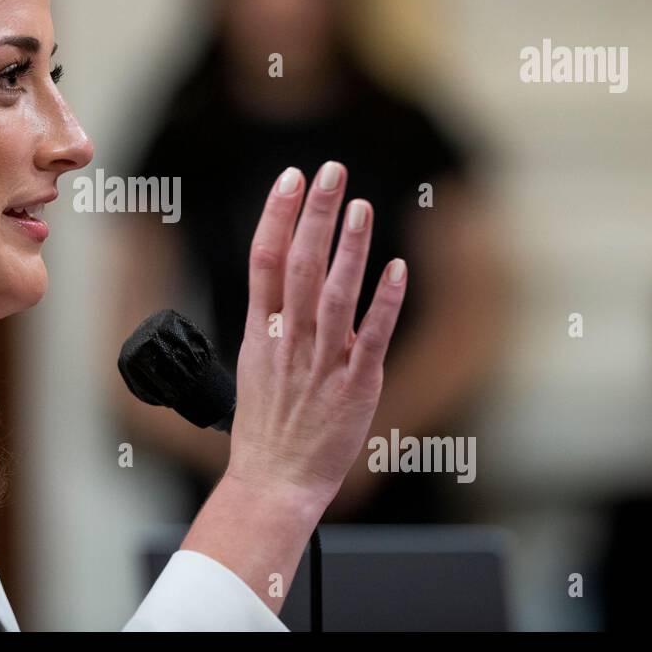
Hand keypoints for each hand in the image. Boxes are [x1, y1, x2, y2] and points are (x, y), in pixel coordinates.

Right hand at [225, 162, 406, 513]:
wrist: (274, 481)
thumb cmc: (266, 428)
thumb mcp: (254, 363)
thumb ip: (272, 321)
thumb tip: (284, 284)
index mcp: (261, 331)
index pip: (265, 259)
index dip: (278, 215)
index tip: (291, 178)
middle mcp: (289, 339)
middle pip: (300, 264)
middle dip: (315, 213)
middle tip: (329, 171)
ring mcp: (322, 362)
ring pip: (336, 293)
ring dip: (349, 247)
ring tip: (360, 205)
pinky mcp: (355, 385)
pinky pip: (372, 336)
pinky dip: (385, 301)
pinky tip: (397, 268)